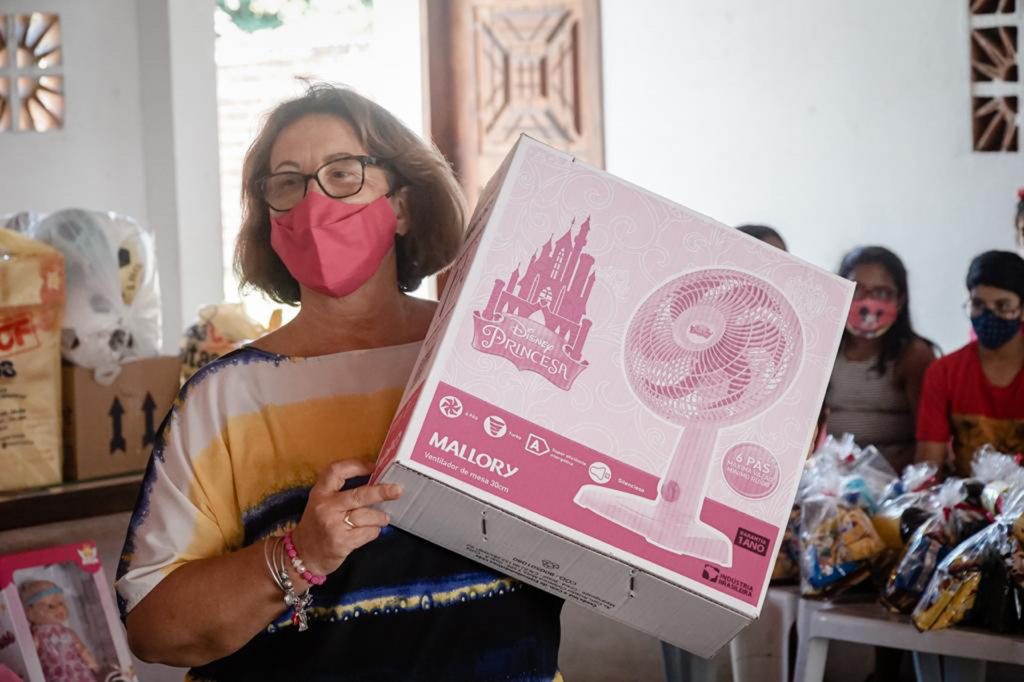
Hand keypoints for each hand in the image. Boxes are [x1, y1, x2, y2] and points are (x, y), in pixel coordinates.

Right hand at [291, 459, 401, 577]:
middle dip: (381, 492)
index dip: (356, 465)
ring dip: (380, 517)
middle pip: (359, 495)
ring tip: (383, 518)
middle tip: (398, 490)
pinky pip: (368, 533)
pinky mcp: (341, 542)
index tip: (374, 466)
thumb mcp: (322, 503)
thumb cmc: (318, 525)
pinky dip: (374, 531)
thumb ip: (342, 493)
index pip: (336, 471)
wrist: (303, 554)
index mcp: (320, 493)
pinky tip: (370, 531)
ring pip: (367, 516)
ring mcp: (333, 526)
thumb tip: (377, 482)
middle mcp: (325, 507)